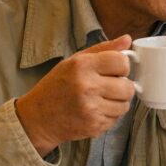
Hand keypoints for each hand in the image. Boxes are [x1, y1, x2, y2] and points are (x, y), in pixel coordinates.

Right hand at [15, 35, 134, 156]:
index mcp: (81, 66)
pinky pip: (117, 119)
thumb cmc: (57, 86)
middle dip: (123, 87)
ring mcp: (90, 108)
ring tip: (101, 99)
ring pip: (125, 105)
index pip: (121, 62)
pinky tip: (96, 111)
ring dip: (118, 102)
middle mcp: (86, 86)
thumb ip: (103, 50)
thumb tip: (127, 39)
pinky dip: (110, 115)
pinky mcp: (94, 125)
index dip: (122, 66)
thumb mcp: (74, 61)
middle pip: (128, 86)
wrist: (38, 117)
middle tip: (109, 87)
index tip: (115, 70)